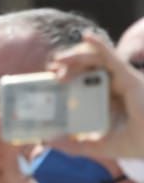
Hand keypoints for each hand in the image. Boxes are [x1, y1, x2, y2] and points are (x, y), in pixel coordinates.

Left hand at [49, 32, 143, 159]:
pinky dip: (100, 46)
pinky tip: (87, 36)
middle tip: (52, 70)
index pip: (86, 81)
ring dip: (77, 57)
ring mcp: (123, 80)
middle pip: (89, 68)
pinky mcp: (130, 78)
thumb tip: (47, 141)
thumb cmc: (135, 143)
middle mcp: (115, 87)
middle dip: (69, 65)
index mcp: (108, 99)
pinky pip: (113, 58)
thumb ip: (73, 146)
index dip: (68, 75)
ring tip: (59, 61)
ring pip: (97, 60)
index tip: (51, 78)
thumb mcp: (97, 146)